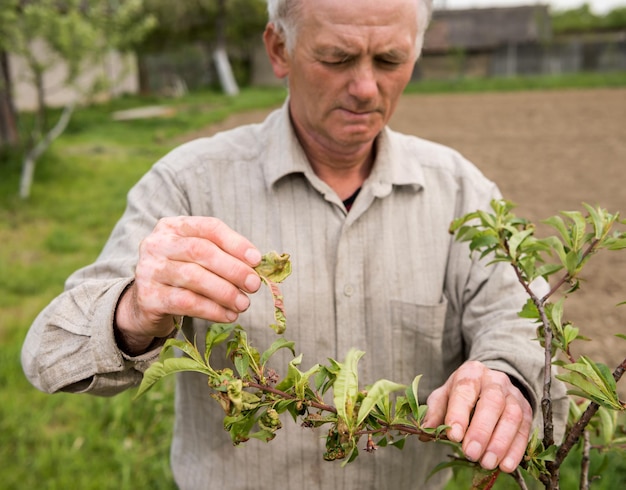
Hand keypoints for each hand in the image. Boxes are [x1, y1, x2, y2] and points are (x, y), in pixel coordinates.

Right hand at [114, 217, 261, 352]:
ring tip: (243, 304)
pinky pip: (185, 302)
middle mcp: (157, 243)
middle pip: (201, 251)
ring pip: (193, 277)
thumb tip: (256, 267)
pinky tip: (228, 315)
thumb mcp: (200, 260)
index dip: (236, 243)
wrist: (146, 305)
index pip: (209, 227)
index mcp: (173, 226)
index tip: (257, 260)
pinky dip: (212, 309)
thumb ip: (224, 257)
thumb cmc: (182, 277)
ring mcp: (149, 270)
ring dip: (225, 292)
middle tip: (254, 285)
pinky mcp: (148, 297)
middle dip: (233, 269)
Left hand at [422, 361, 532, 472]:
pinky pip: (525, 430)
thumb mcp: (444, 396)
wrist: (490, 384)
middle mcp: (495, 381)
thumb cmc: (462, 393)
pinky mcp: (527, 411)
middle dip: (481, 430)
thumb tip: (426, 432)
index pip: (465, 390)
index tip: (454, 436)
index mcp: (470, 373)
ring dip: (500, 443)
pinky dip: (515, 450)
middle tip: (470, 454)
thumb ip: (435, 412)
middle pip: (492, 402)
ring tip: (486, 463)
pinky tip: (505, 466)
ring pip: (512, 417)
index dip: (459, 413)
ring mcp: (514, 395)